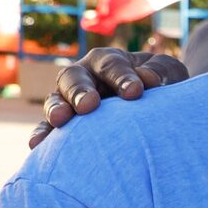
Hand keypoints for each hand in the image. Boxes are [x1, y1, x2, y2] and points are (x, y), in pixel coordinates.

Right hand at [28, 48, 188, 147]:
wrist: (155, 111)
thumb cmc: (163, 86)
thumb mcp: (170, 75)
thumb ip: (161, 72)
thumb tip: (148, 80)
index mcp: (109, 61)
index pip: (111, 65)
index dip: (122, 77)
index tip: (135, 92)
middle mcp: (84, 77)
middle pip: (74, 78)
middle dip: (81, 90)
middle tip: (90, 105)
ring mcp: (70, 101)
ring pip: (56, 100)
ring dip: (56, 109)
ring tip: (61, 121)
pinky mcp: (65, 126)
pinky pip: (48, 129)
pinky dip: (43, 135)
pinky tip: (37, 146)